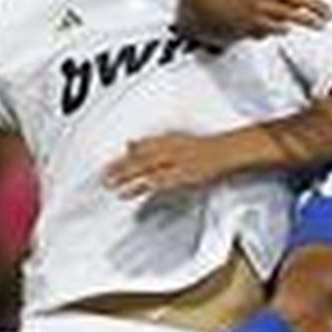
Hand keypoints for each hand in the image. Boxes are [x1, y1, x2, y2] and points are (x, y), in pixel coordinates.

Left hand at [104, 132, 236, 198]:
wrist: (228, 152)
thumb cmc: (206, 148)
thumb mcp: (176, 140)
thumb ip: (151, 144)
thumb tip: (130, 144)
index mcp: (167, 140)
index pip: (141, 148)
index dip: (123, 158)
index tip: (107, 166)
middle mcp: (169, 149)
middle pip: (140, 159)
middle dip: (120, 168)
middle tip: (104, 177)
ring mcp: (176, 162)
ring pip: (146, 169)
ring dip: (128, 178)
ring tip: (112, 186)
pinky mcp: (183, 175)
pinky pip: (160, 180)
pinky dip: (144, 186)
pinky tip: (133, 191)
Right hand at [234, 0, 329, 36]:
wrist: (214, 3)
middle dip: (318, 6)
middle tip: (330, 14)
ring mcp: (259, 6)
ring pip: (289, 13)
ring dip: (308, 19)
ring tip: (321, 24)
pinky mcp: (251, 21)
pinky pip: (269, 25)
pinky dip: (280, 27)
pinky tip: (288, 29)